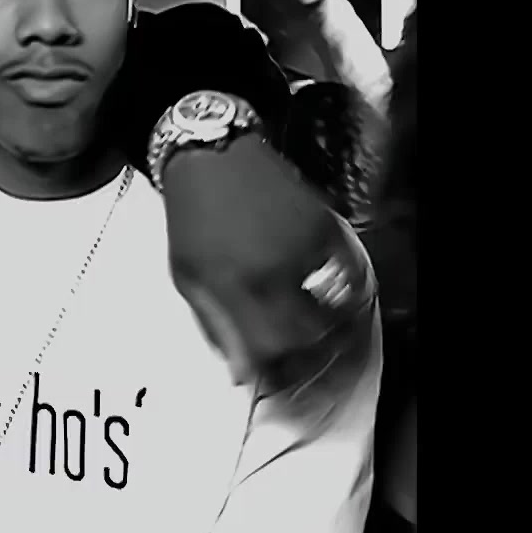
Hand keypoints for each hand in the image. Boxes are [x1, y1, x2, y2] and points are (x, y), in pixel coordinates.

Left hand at [161, 135, 364, 385]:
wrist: (210, 156)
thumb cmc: (190, 219)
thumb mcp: (185, 276)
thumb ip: (213, 326)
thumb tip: (239, 370)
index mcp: (229, 286)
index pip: (266, 350)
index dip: (274, 372)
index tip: (275, 377)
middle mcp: (269, 271)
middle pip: (305, 337)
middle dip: (304, 355)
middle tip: (299, 356)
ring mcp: (301, 247)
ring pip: (331, 310)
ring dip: (327, 327)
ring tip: (315, 327)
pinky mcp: (322, 225)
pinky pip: (346, 273)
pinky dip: (342, 289)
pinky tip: (327, 292)